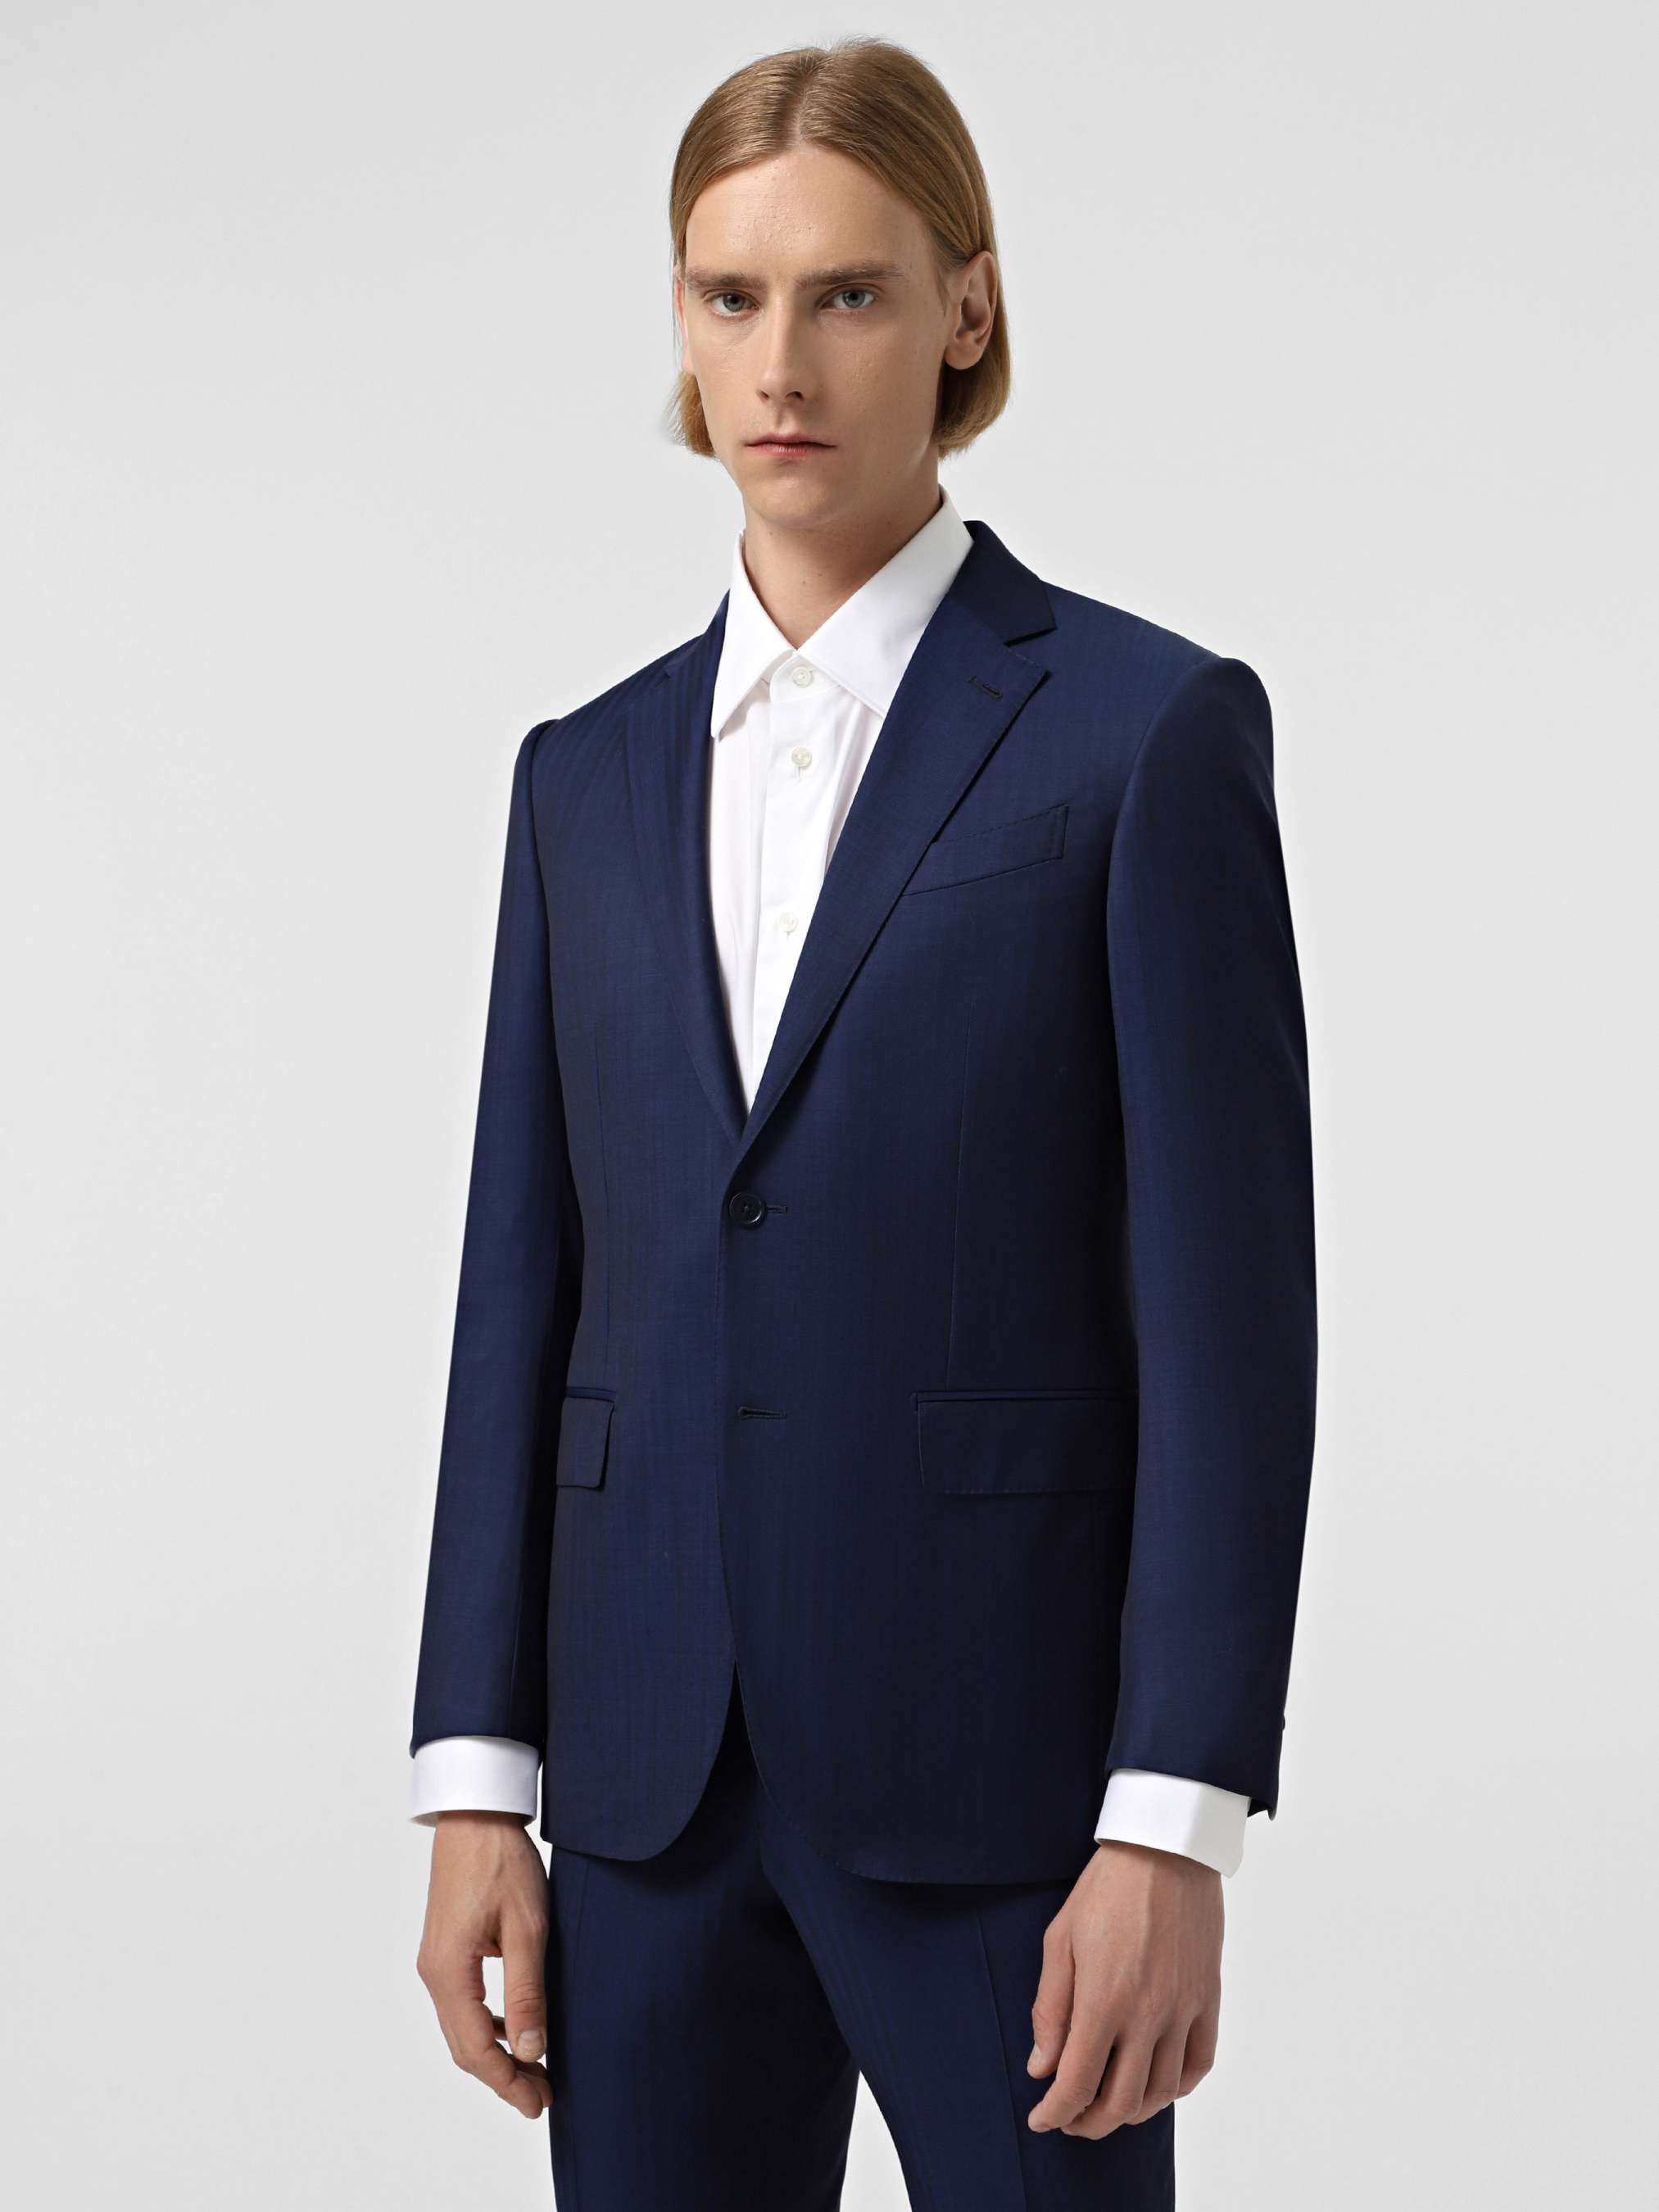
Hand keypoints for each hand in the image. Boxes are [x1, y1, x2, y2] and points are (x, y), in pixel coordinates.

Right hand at [417, 1811, 553, 2118]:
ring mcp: (436, 1961)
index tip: (539, 2103)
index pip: (476, 2049)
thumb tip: (532, 2050)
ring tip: (535, 2070)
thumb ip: (528, 1991)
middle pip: (464, 2047)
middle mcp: (434, 1973)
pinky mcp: (446, 1949)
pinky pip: (463, 2004)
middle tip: (542, 2097)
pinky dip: (489, 2026)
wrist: (475, 1813)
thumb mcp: (527, 1927)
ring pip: (462, 2028)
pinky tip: (518, 2027)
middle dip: (502, 2077)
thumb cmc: (501, 1861)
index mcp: (449, 1971)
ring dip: (496, 2053)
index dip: (508, 2082)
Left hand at [1026, 1839, 1221, 2137]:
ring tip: (1108, 2103)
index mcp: (1103, 2001)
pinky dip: (1177, 2087)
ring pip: (1162, 2092)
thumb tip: (1041, 2067)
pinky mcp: (1208, 1999)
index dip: (1055, 2113)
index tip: (1041, 2119)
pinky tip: (1156, 2084)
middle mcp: (1147, 2015)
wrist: (1165, 1850)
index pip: (1077, 2084)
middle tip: (1070, 2118)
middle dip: (1089, 2122)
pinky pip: (1199, 2064)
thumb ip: (1049, 2009)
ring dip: (1132, 2111)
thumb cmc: (1106, 1888)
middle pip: (1121, 2102)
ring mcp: (1184, 2010)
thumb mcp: (1060, 1940)